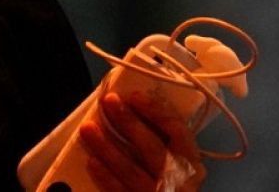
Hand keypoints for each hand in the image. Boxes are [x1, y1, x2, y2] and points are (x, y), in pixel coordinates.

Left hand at [79, 90, 205, 191]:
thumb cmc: (168, 176)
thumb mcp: (174, 156)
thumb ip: (160, 136)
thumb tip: (131, 106)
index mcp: (190, 161)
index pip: (177, 131)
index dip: (156, 111)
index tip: (134, 96)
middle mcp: (178, 178)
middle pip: (153, 148)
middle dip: (129, 123)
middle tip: (109, 101)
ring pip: (132, 171)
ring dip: (108, 148)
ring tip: (88, 128)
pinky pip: (121, 191)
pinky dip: (106, 176)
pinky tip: (92, 161)